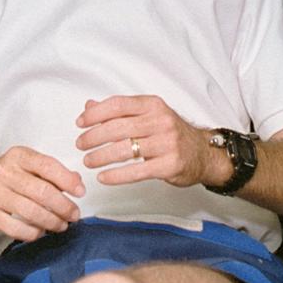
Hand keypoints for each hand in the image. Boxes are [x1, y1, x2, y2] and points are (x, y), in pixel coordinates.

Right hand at [0, 147, 84, 243]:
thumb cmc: (6, 178)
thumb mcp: (27, 166)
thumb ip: (51, 173)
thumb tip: (76, 181)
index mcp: (18, 156)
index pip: (47, 166)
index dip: (67, 180)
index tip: (80, 192)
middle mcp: (4, 172)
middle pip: (42, 192)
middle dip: (63, 206)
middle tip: (74, 215)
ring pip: (31, 211)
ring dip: (51, 222)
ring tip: (61, 225)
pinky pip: (16, 228)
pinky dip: (33, 233)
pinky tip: (40, 232)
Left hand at [75, 95, 212, 188]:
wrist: (203, 153)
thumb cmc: (170, 133)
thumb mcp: (148, 115)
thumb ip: (119, 111)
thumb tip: (89, 106)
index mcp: (153, 105)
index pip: (119, 104)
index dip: (96, 114)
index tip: (80, 123)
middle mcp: (161, 121)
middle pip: (119, 127)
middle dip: (94, 137)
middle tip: (80, 144)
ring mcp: (167, 143)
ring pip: (126, 149)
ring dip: (102, 156)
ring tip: (88, 161)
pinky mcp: (170, 165)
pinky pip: (137, 171)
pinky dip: (117, 175)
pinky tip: (103, 177)